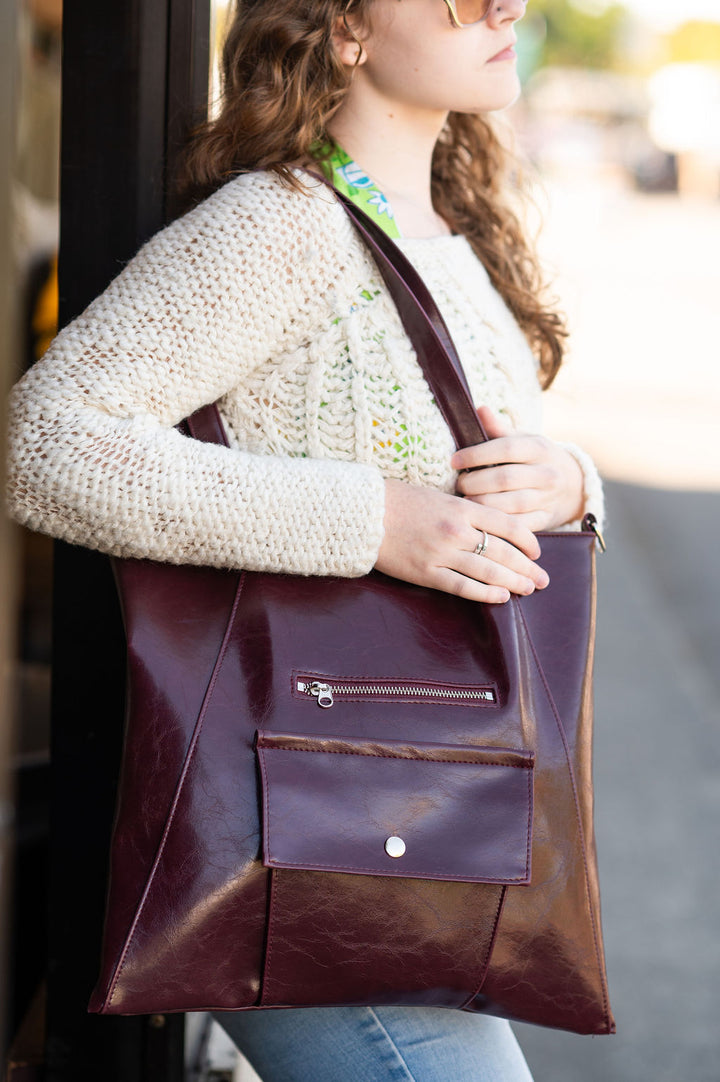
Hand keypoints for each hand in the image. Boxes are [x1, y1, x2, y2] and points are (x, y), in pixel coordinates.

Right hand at [375, 478, 548, 604]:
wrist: (365, 512)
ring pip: (489, 573)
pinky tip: (500, 598)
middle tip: (542, 579)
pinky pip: (463, 587)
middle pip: (505, 553)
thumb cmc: (401, 501)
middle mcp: (457, 531)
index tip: (537, 552)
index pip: (509, 525)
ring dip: (513, 583)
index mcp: (463, 508)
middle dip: (528, 568)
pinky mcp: (426, 573)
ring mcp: (442, 553)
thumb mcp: (440, 495)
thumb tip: (491, 528)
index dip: (529, 541)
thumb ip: (466, 510)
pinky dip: (485, 594)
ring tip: (527, 590)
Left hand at [451, 406, 584, 531]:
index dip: (477, 454)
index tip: (454, 460)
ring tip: (465, 500)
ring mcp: (548, 499)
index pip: (506, 449)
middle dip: (475, 482)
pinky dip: (497, 522)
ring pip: (510, 505)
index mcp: (540, 449)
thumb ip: (499, 429)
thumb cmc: (536, 459)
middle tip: (458, 483)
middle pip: (505, 479)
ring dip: (482, 503)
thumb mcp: (524, 440)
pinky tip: (481, 517)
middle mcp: (547, 474)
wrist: (573, 486)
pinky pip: (518, 525)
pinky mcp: (546, 520)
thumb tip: (479, 409)